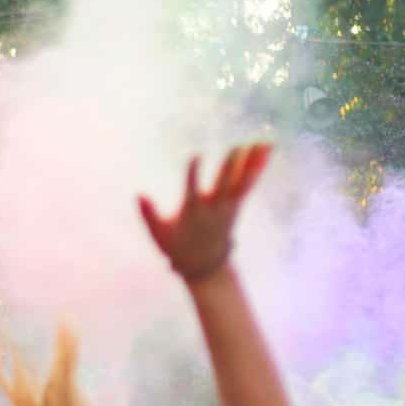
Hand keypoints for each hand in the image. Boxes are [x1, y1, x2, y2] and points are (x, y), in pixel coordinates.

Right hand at [138, 143, 271, 281]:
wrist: (204, 264)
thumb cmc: (176, 246)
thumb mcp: (158, 233)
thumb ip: (148, 214)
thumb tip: (139, 195)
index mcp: (193, 212)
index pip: (192, 189)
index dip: (193, 172)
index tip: (195, 155)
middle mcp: (214, 208)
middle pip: (224, 184)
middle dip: (230, 165)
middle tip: (238, 145)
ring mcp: (228, 206)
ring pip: (242, 181)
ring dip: (253, 161)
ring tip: (263, 141)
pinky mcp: (237, 205)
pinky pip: (249, 183)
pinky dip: (258, 167)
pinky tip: (265, 151)